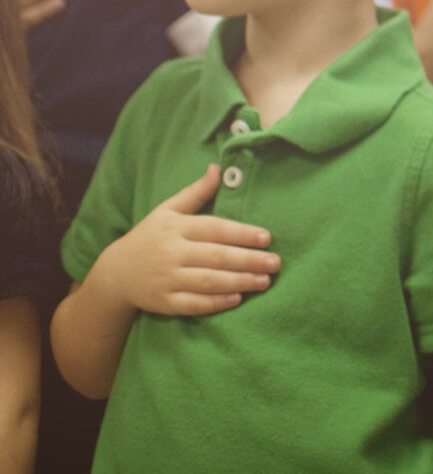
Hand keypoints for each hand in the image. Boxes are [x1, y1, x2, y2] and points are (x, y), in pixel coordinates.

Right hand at [96, 165, 280, 316]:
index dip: (241, 234)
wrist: (115, 273)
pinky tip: (237, 299)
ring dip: (239, 282)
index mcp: (175, 228)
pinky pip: (192, 304)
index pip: (214, 229)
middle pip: (215, 257)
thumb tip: (218, 168)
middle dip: (248, 260)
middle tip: (275, 263)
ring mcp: (166, 279)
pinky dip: (215, 303)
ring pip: (207, 281)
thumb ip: (196, 192)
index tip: (267, 238)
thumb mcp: (167, 210)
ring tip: (264, 281)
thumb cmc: (149, 237)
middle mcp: (171, 253)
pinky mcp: (162, 302)